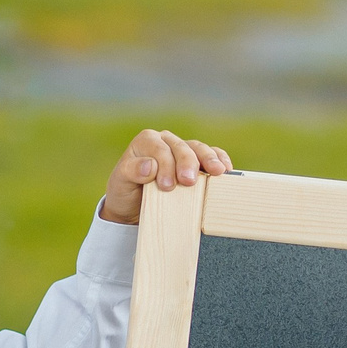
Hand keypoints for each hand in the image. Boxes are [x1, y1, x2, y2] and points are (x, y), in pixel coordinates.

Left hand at [99, 129, 231, 223]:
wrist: (133, 207)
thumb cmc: (126, 192)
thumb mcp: (120, 183)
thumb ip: (131, 171)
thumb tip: (150, 166)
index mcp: (147, 141)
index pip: (160, 148)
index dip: (165, 165)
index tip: (167, 185)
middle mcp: (166, 141)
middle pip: (181, 147)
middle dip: (187, 163)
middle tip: (188, 182)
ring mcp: (183, 150)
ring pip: (198, 149)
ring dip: (208, 160)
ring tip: (217, 172)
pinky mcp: (197, 161)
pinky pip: (212, 155)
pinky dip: (219, 160)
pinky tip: (226, 169)